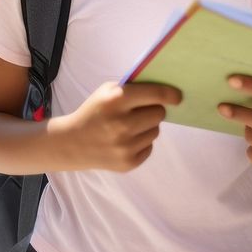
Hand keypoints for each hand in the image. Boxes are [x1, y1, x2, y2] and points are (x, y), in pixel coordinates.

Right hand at [62, 80, 181, 172]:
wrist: (73, 142)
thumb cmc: (95, 111)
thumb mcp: (106, 91)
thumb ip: (132, 88)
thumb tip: (165, 91)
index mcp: (116, 100)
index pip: (155, 94)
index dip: (170, 94)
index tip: (178, 96)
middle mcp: (122, 123)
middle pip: (159, 113)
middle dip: (153, 110)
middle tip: (141, 111)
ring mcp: (126, 146)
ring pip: (156, 131)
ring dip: (147, 127)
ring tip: (129, 127)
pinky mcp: (129, 162)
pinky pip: (150, 147)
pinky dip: (141, 142)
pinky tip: (125, 140)